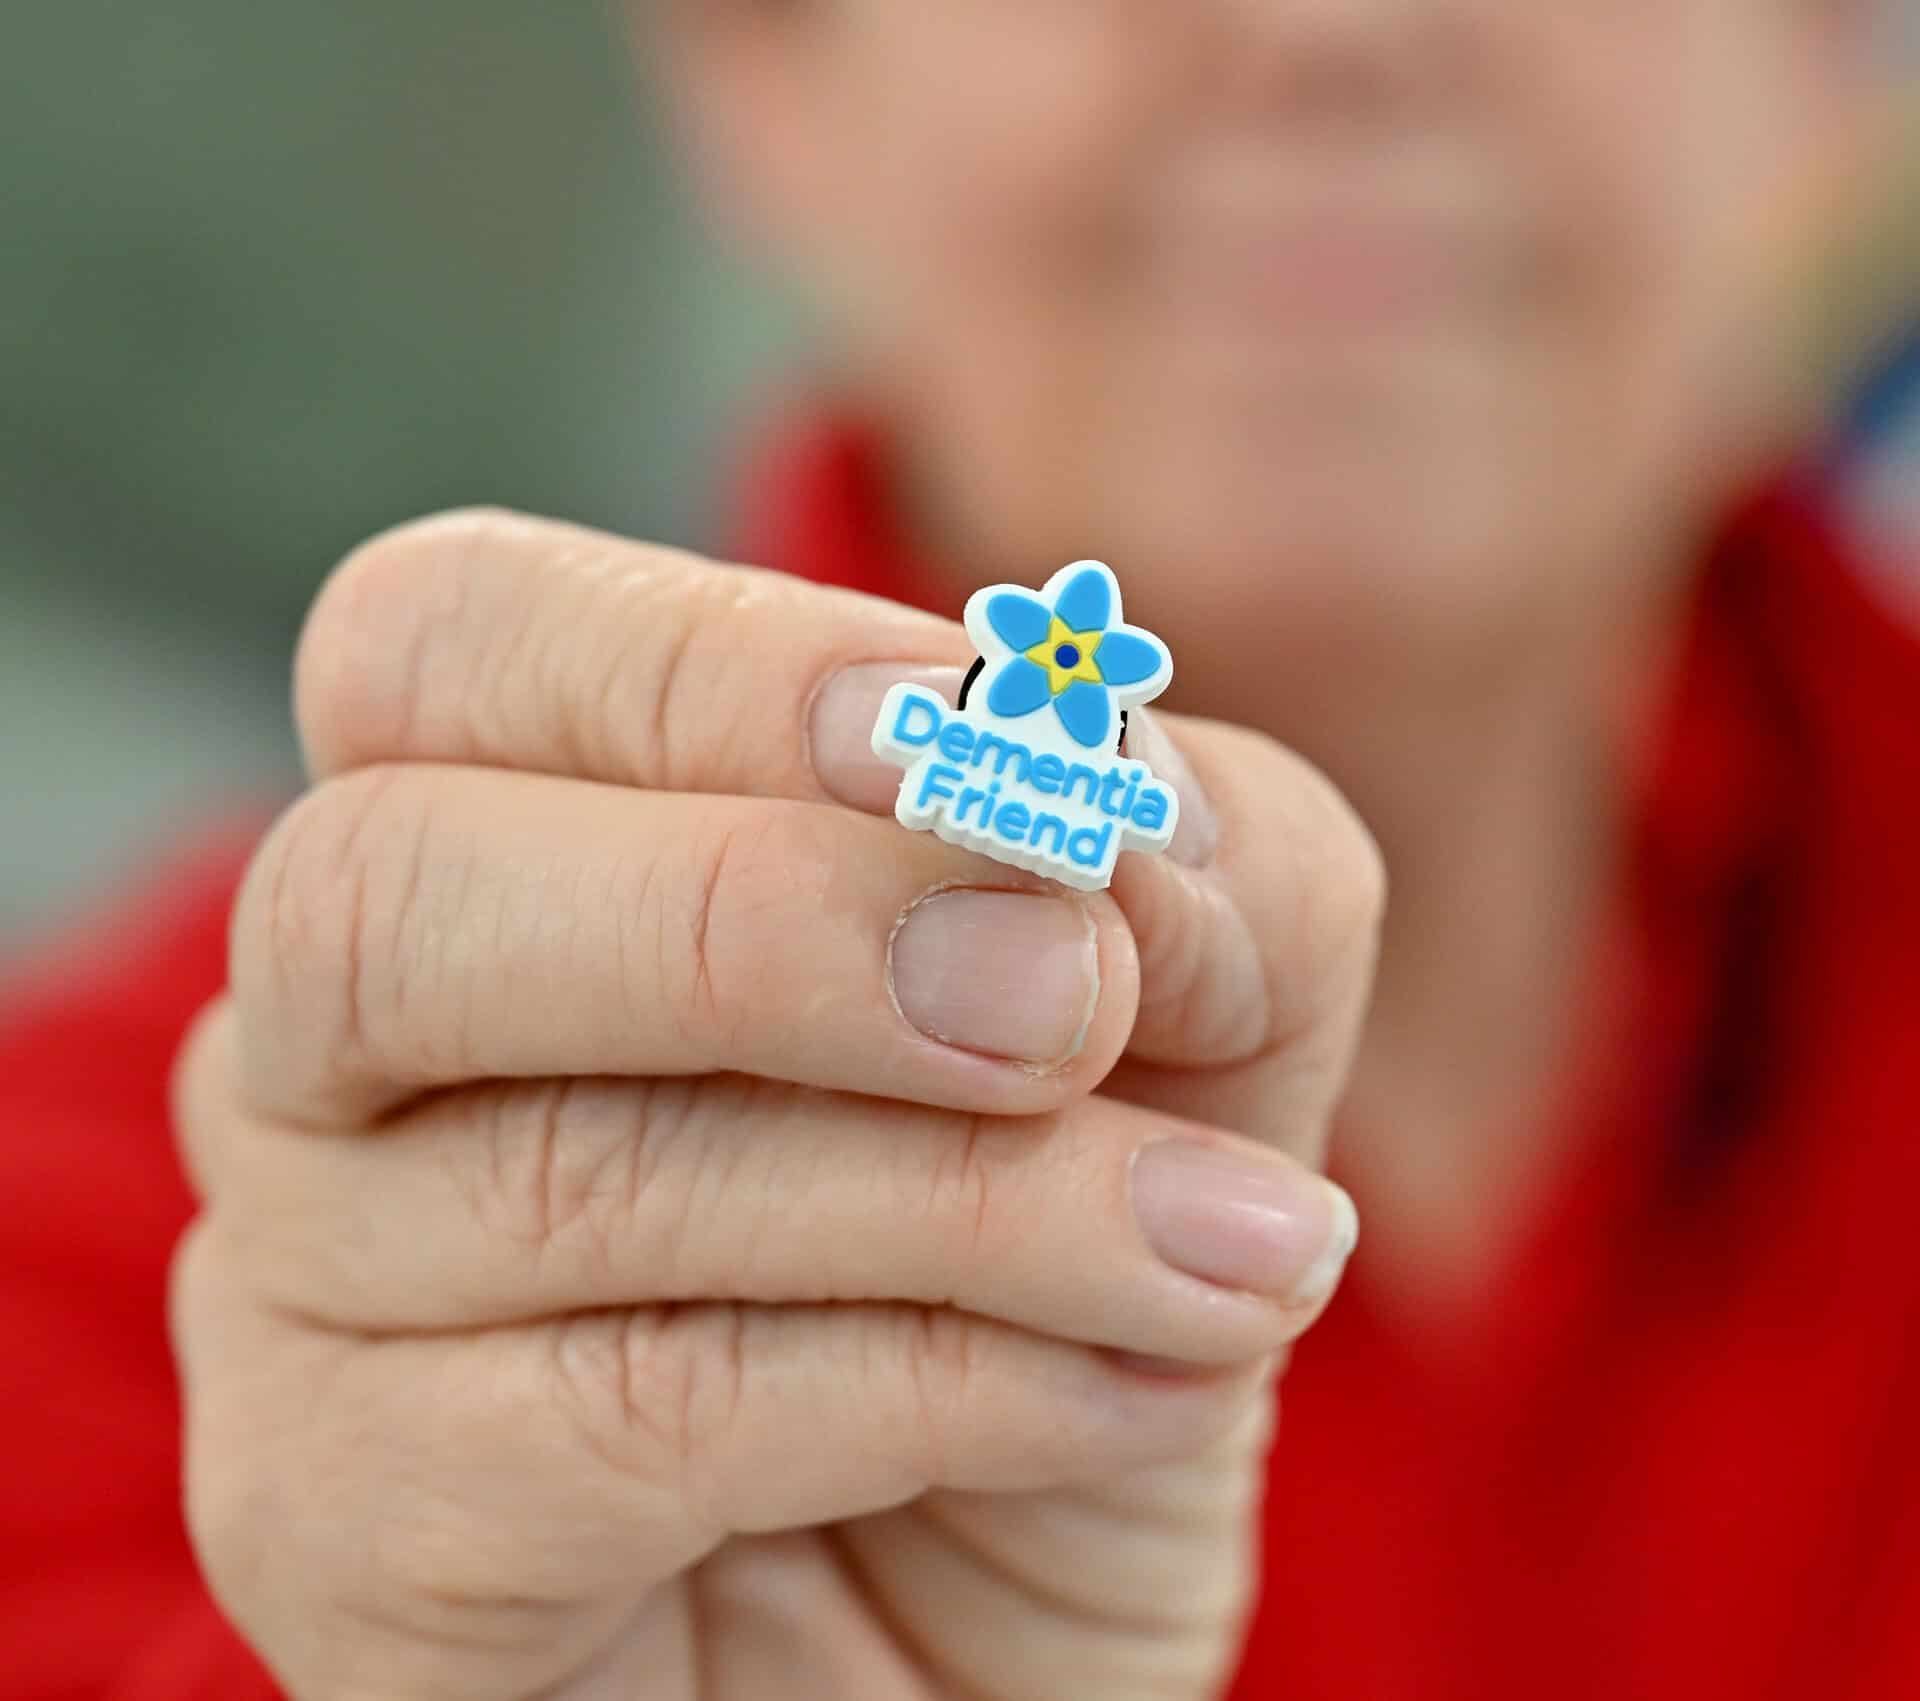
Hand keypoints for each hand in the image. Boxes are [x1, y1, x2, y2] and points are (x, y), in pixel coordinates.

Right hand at [172, 510, 1382, 1699]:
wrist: (991, 1638)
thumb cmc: (1044, 1287)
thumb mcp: (1193, 1040)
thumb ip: (1198, 876)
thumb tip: (1126, 821)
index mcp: (500, 839)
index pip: (457, 643)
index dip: (718, 666)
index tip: (1004, 748)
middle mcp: (334, 1050)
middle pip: (384, 888)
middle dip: (763, 919)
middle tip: (1072, 1002)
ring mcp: (297, 1297)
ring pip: (574, 1171)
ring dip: (969, 1197)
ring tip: (1230, 1256)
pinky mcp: (341, 1531)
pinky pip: (639, 1415)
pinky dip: (951, 1383)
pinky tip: (1131, 1396)